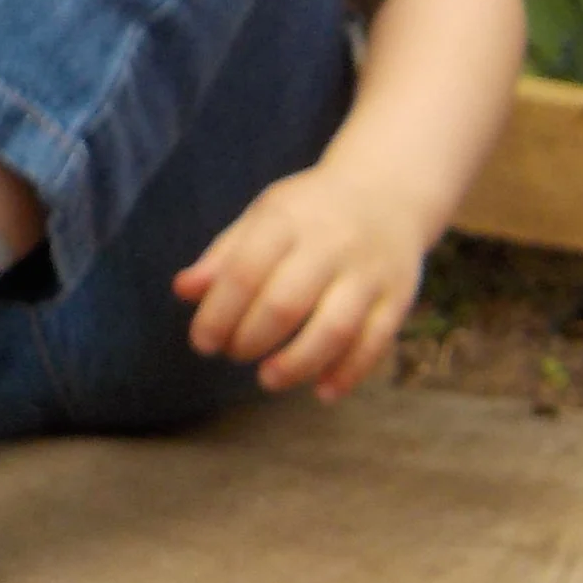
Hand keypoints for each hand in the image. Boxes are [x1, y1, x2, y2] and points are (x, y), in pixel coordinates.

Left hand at [173, 156, 427, 401]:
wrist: (390, 191)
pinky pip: (375, 343)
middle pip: (286, 304)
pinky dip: (349, 373)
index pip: (246, 272)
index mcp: (289, 219)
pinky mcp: (398, 297)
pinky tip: (323, 392)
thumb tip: (184, 291)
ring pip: (334, 329)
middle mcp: (333, 244)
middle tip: (235, 354)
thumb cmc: (313, 211)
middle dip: (251, 340)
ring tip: (269, 380)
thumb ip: (226, 254)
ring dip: (297, 364)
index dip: (218, 314)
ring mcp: (370, 273)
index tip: (203, 343)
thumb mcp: (266, 216)